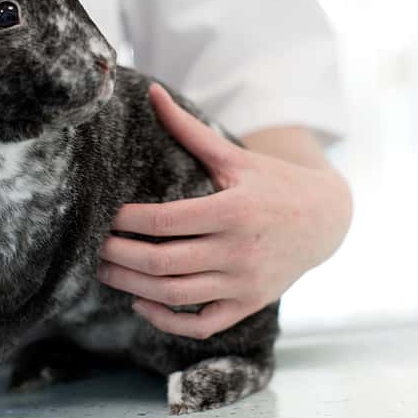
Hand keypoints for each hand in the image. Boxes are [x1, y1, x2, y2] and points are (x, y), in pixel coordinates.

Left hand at [97, 84, 351, 339]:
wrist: (326, 220)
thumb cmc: (273, 183)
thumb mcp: (233, 156)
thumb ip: (188, 129)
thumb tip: (152, 92)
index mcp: (232, 211)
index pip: (162, 221)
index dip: (124, 221)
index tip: (104, 215)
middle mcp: (238, 251)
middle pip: (160, 261)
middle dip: (118, 256)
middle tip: (92, 247)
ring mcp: (244, 283)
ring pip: (174, 295)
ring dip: (131, 286)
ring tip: (105, 271)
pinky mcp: (248, 305)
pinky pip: (200, 325)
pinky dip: (166, 320)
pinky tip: (141, 302)